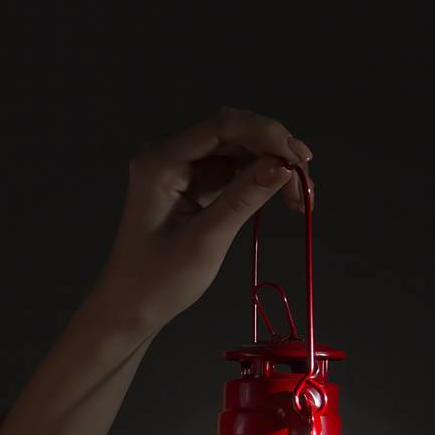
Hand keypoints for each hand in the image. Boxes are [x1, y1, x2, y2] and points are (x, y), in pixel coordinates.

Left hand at [82, 106, 315, 336]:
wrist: (129, 309)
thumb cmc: (157, 281)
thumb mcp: (205, 240)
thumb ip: (244, 198)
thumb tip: (283, 165)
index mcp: (160, 162)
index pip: (222, 125)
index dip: (266, 134)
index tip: (300, 160)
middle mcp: (168, 157)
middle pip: (233, 133)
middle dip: (274, 151)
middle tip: (306, 183)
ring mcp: (180, 171)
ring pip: (238, 151)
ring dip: (272, 167)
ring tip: (301, 198)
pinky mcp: (191, 187)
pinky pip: (232, 171)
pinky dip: (260, 180)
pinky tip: (284, 198)